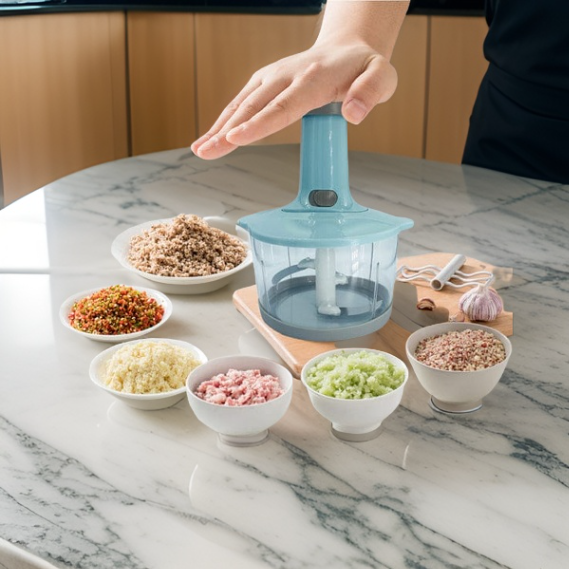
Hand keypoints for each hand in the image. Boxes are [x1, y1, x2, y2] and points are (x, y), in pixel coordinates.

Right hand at [191, 40, 397, 159]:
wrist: (347, 48)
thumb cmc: (364, 67)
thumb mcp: (382, 76)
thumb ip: (371, 92)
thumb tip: (354, 113)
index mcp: (312, 79)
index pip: (282, 106)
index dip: (259, 123)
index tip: (236, 138)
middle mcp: (286, 75)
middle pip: (253, 107)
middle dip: (227, 130)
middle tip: (206, 151)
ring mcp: (271, 77)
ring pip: (241, 104)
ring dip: (218, 127)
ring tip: (199, 150)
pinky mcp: (263, 81)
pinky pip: (240, 103)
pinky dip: (223, 121)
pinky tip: (209, 138)